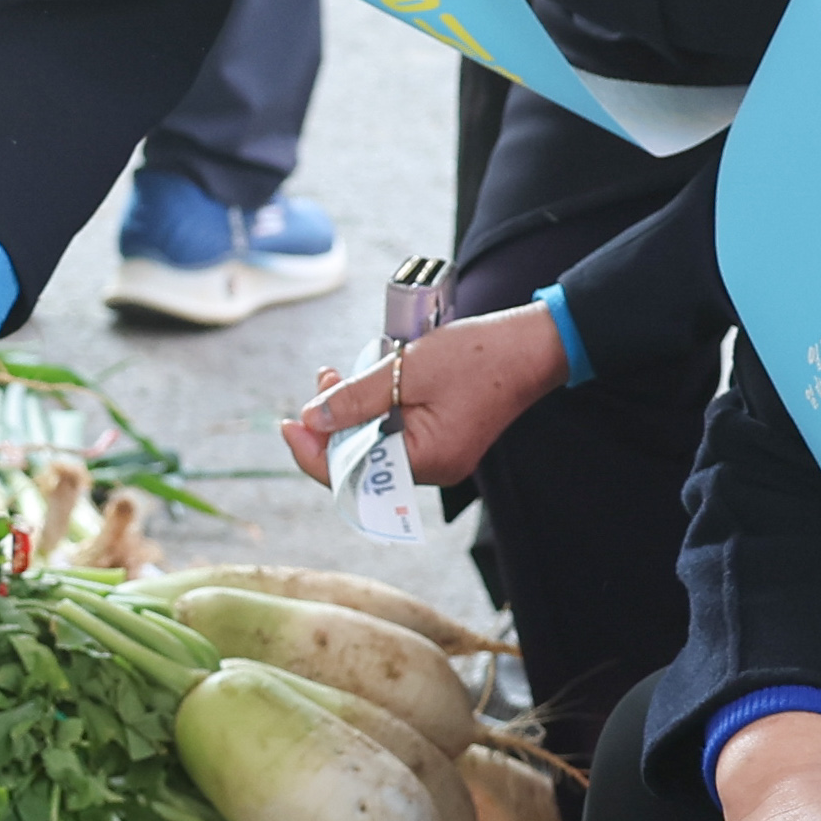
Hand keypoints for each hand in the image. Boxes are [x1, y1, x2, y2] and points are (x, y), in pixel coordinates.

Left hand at [276, 303, 564, 498]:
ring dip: (350, 413)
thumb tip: (310, 420)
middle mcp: (433, 469)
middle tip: (319, 381)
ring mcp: (439, 457)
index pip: (352, 474)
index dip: (313, 452)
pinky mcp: (443, 440)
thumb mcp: (406, 370)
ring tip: (337, 374)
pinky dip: (374, 411)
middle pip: (360, 463)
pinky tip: (366, 381)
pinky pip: (395, 434)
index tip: (287, 423)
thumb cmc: (479, 355)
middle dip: (330, 426)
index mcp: (427, 461)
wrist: (533, 346)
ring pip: (375, 446)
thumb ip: (355, 398)